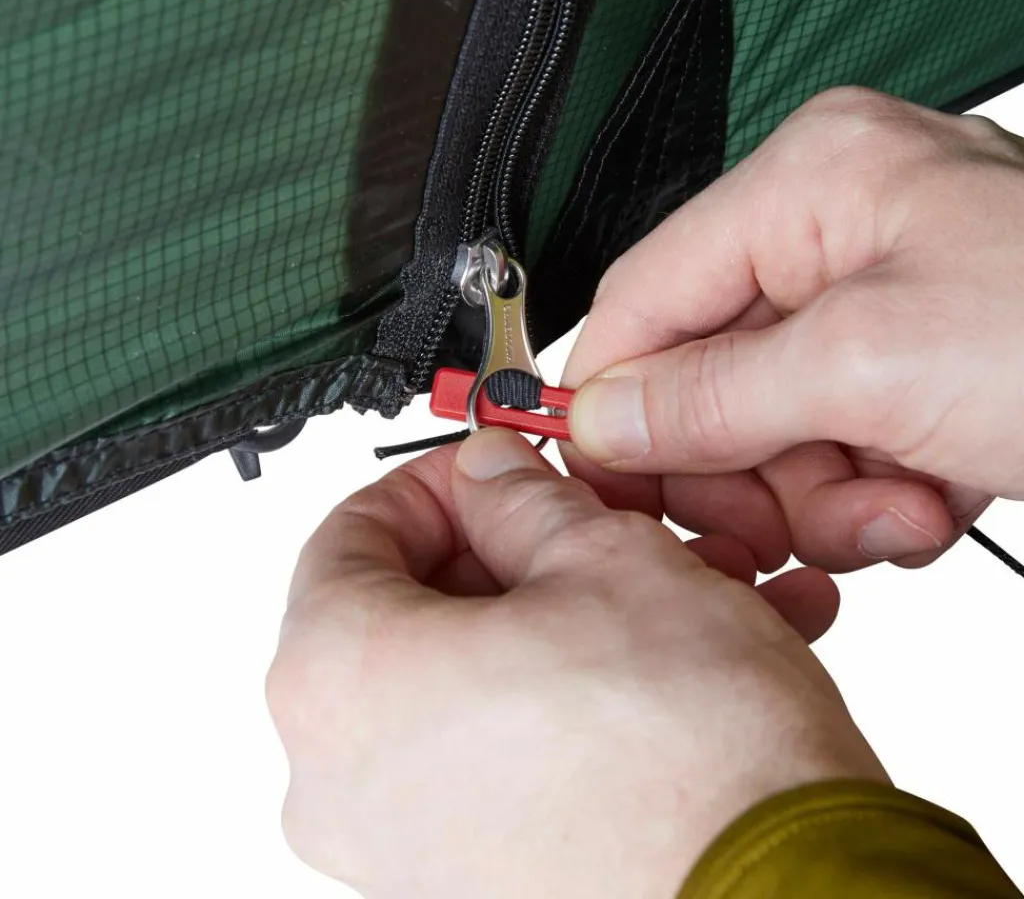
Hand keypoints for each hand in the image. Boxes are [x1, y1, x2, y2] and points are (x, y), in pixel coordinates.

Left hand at [267, 430, 884, 898]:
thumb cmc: (690, 757)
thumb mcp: (601, 558)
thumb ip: (519, 497)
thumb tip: (492, 477)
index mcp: (341, 680)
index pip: (350, 534)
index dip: (435, 483)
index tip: (496, 469)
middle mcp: (346, 780)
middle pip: (415, 611)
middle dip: (517, 550)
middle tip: (585, 523)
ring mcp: (406, 843)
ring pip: (477, 680)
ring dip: (566, 618)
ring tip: (664, 588)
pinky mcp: (474, 879)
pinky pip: (505, 749)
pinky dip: (572, 695)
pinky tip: (664, 665)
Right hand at [564, 87, 1023, 572]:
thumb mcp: (872, 364)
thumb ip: (709, 398)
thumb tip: (599, 422)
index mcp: (809, 183)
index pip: (643, 295)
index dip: (611, 394)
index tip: (596, 476)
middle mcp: (832, 237)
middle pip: (700, 377)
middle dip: (738, 467)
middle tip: (772, 522)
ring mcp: (873, 311)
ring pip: (763, 433)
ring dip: (814, 498)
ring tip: (894, 510)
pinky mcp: (907, 376)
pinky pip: (828, 454)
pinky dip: (865, 504)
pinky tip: (924, 505)